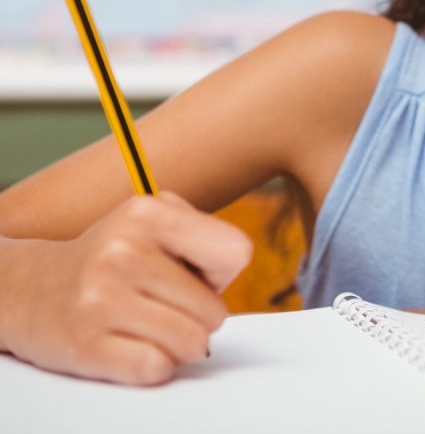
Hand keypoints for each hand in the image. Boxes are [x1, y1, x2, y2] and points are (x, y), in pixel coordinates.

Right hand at [1, 191, 252, 384]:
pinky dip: (155, 363)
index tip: (193, 269)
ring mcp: (101, 300)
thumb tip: (229, 274)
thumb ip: (204, 236)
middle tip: (164, 301)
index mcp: (149, 212)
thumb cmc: (115, 254)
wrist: (31, 287)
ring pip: (193, 344)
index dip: (222, 270)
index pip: (236, 252)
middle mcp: (123, 252)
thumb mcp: (156, 217)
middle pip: (216, 311)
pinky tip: (131, 341)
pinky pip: (158, 368)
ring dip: (181, 342)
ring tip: (152, 322)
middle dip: (200, 313)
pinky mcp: (86, 346)